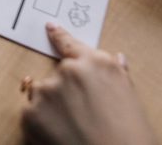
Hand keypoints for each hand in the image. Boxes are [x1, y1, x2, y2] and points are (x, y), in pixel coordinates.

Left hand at [21, 24, 156, 144]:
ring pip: (43, 95)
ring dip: (51, 108)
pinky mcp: (30, 112)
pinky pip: (31, 114)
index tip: (49, 27)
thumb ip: (118, 76)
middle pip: (58, 75)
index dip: (58, 35)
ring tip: (73, 129)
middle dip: (64, 93)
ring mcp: (48, 90)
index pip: (71, 44)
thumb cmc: (131, 137)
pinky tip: (59, 137)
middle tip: (81, 116)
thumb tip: (118, 59)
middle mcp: (69, 70)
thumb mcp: (131, 100)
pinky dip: (41, 125)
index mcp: (97, 64)